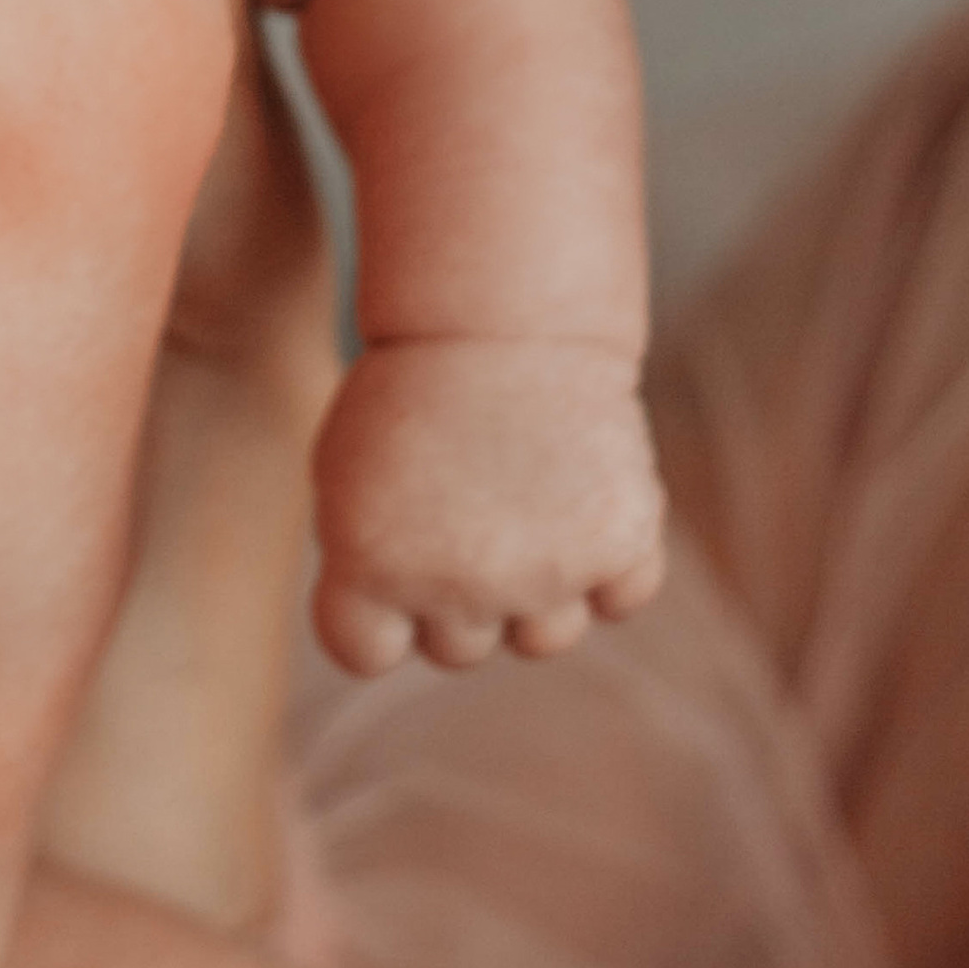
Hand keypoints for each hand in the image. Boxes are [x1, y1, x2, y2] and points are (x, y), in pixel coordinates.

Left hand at [311, 336, 666, 674]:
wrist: (503, 314)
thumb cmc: (414, 389)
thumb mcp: (347, 472)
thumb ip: (365, 562)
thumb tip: (404, 630)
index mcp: (369, 564)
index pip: (363, 652)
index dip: (375, 614)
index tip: (388, 559)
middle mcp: (458, 584)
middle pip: (457, 648)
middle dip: (455, 593)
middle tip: (463, 506)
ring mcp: (545, 572)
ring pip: (544, 637)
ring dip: (536, 589)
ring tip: (524, 504)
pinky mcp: (619, 545)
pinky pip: (621, 598)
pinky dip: (612, 565)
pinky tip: (583, 503)